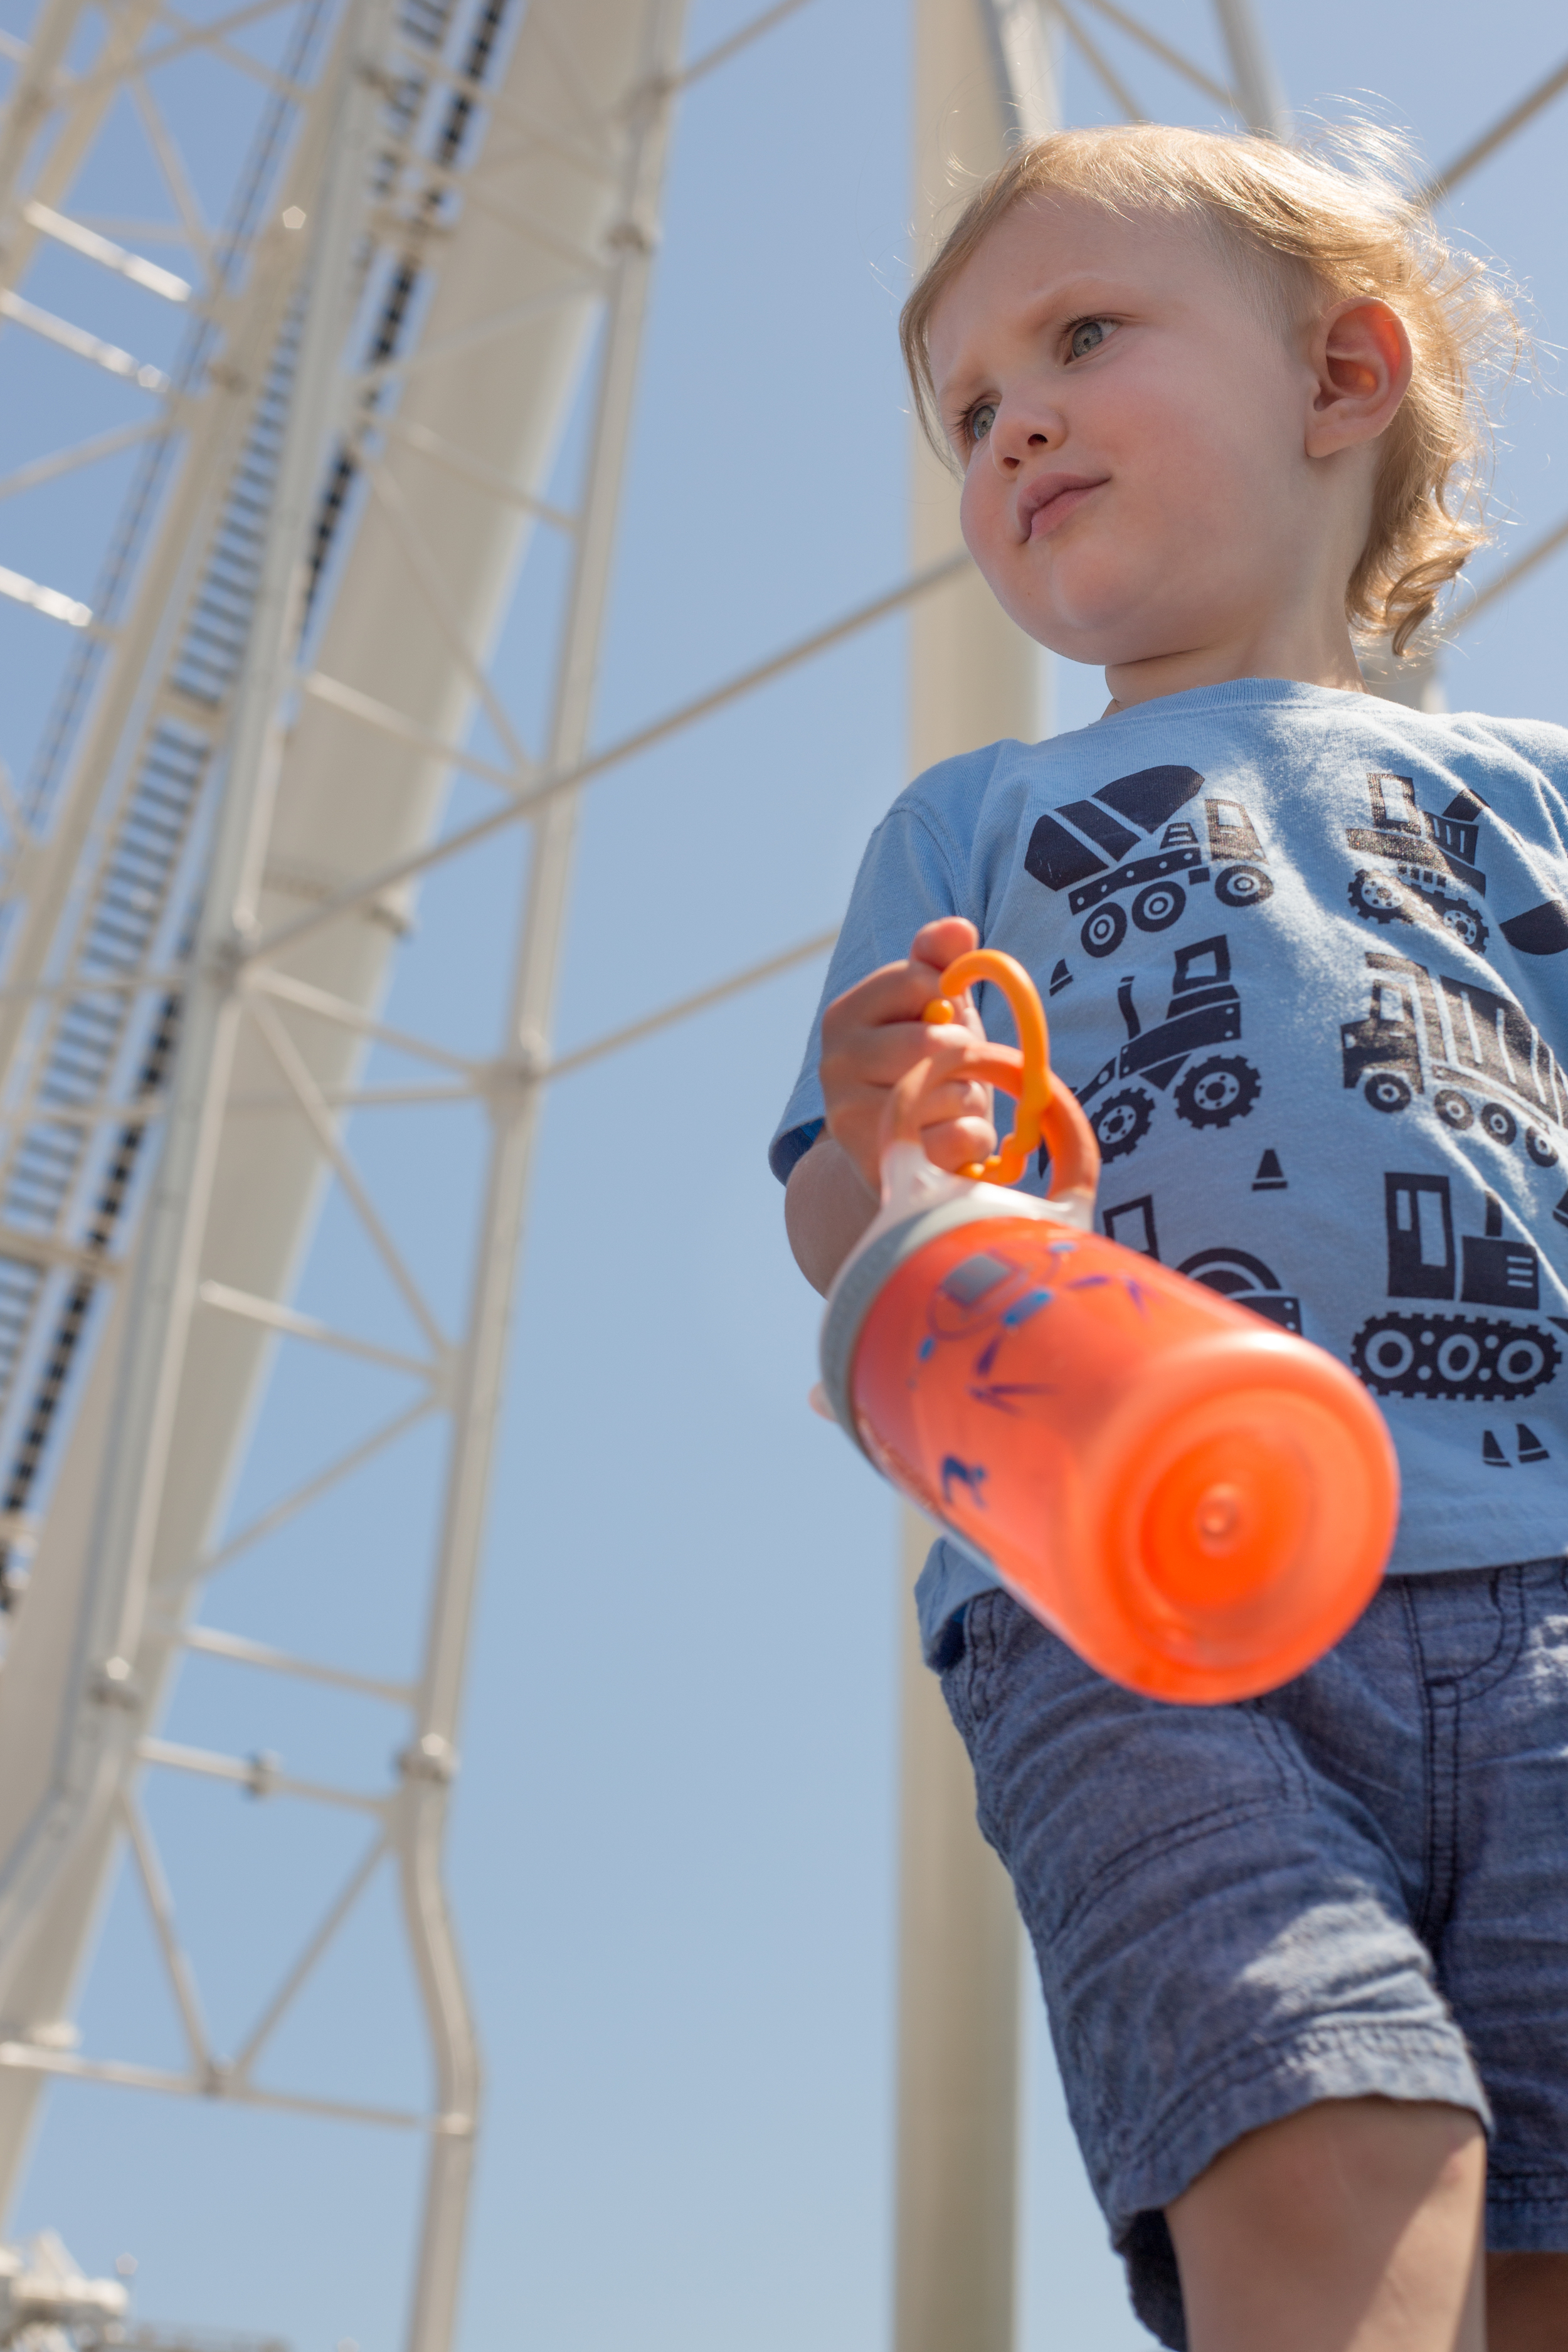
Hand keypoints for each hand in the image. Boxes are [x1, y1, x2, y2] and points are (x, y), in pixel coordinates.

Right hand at [818, 916, 995, 1196]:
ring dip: (972, 1102)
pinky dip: (974, 1141)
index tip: (944, 1020)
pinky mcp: (879, 1165)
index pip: (922, 980)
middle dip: (966, 1057)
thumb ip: (939, 963)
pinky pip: (960, 1138)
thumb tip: (960, 929)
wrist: (891, 1156)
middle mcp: (834, 1064)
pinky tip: (950, 1143)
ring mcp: (850, 1118)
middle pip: (937, 1041)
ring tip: (948, 1109)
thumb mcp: (932, 1010)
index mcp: (843, 1015)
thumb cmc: (921, 1069)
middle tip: (952, 1073)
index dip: (952, 1000)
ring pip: (952, 1092)